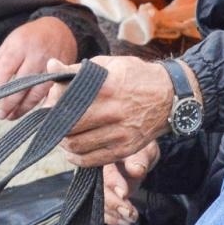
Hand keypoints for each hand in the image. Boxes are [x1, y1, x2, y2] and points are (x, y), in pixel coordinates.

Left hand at [0, 16, 77, 119]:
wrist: (60, 29)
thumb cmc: (30, 37)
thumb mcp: (11, 42)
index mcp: (20, 46)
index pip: (7, 67)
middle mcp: (36, 56)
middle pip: (22, 82)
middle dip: (10, 101)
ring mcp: (50, 66)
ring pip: (37, 91)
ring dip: (24, 107)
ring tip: (11, 116)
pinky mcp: (61, 74)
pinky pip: (49, 93)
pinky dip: (39, 105)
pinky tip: (29, 113)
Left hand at [48, 55, 177, 167]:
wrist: (172, 95)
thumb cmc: (136, 76)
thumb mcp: (108, 64)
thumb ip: (76, 69)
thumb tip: (51, 66)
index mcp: (106, 87)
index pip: (67, 103)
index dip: (53, 106)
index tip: (51, 105)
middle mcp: (113, 112)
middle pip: (69, 127)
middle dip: (56, 126)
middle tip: (53, 123)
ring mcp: (121, 133)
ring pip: (78, 146)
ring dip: (65, 143)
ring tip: (63, 136)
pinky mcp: (126, 149)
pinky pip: (93, 160)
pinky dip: (78, 158)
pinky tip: (74, 150)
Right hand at [99, 143, 160, 224]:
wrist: (134, 156)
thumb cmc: (138, 149)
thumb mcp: (143, 149)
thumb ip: (140, 159)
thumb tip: (136, 169)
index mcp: (102, 154)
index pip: (103, 169)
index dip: (112, 182)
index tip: (124, 193)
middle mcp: (92, 169)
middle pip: (95, 188)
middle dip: (113, 203)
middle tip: (129, 212)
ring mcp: (92, 183)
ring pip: (95, 201)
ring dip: (113, 213)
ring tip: (132, 217)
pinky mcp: (96, 195)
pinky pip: (98, 209)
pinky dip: (111, 218)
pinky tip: (124, 220)